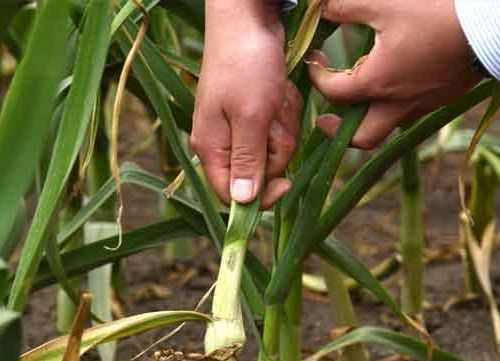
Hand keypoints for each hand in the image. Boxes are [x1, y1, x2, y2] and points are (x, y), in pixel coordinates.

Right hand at [191, 0, 301, 208]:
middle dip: (277, 149)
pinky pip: (277, 130)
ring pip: (273, 152)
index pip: (232, 197)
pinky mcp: (253, 115)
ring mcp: (237, 129)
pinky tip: (280, 91)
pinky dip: (285, 112)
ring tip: (277, 98)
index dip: (260, 198)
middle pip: (259, 174)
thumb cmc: (246, 62)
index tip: (287, 183)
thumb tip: (242, 203)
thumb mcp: (251, 115)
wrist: (249, 16)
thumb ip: (248, 161)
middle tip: (275, 117)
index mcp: (211, 149)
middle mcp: (221, 144)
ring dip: (284, 126)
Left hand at [309, 0, 483, 148]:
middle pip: (361, 139)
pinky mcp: (444, 99)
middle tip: (326, 118)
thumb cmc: (437, 13)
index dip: (317, 78)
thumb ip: (347, 7)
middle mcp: (397, 105)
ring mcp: (423, 105)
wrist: (493, 24)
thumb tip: (321, 8)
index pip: (333, 93)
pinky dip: (398, 105)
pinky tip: (399, 84)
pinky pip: (414, 112)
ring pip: (389, 126)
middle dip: (339, 132)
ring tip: (363, 98)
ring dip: (370, 118)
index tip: (314, 62)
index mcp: (377, 85)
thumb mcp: (384, 4)